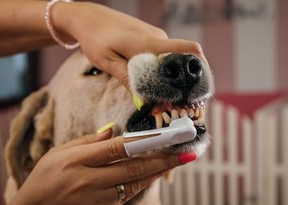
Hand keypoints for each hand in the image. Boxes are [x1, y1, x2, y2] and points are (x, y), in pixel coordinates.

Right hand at [0, 129, 195, 204]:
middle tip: (187, 151)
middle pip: (134, 168)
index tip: (167, 136)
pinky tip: (152, 175)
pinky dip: (140, 184)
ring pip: (135, 184)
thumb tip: (113, 132)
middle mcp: (89, 182)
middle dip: (164, 159)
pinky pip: (125, 195)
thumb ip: (86, 142)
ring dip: (158, 172)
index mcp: (75, 162)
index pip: (118, 148)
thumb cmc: (40, 183)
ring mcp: (96, 201)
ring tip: (177, 161)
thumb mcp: (56, 155)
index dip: (146, 141)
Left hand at [53, 2, 207, 87]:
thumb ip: (127, 79)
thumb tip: (142, 101)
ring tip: (158, 96)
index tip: (192, 93)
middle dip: (182, 82)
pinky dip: (160, 69)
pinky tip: (150, 80)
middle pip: (182, 60)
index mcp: (149, 43)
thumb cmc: (95, 37)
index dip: (199, 70)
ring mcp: (155, 36)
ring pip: (171, 59)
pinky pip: (161, 55)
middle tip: (171, 102)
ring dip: (168, 77)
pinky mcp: (150, 38)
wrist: (88, 18)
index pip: (188, 50)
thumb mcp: (108, 62)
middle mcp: (157, 38)